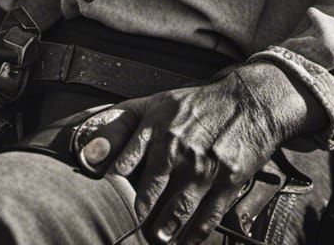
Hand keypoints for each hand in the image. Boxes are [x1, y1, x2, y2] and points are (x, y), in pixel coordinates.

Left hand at [73, 63, 318, 243]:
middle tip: (133, 225)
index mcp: (157, 125)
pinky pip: (208, 214)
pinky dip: (196, 232)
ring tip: (159, 239)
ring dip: (167, 227)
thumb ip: (120, 125)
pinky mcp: (228, 180)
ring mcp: (204, 165)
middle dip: (141, 211)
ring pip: (180, 206)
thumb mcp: (154, 105)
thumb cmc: (192, 105)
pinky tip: (186, 241)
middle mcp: (178, 146)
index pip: (128, 156)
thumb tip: (87, 151)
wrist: (247, 102)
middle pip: (152, 188)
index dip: (116, 179)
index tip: (108, 195)